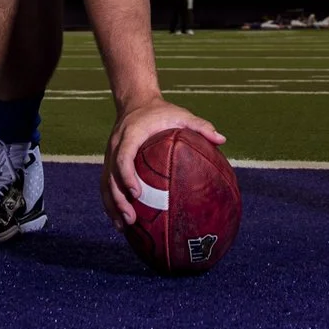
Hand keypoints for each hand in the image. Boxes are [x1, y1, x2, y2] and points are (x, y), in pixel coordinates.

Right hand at [102, 95, 223, 226]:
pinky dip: (112, 203)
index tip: (137, 193)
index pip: (123, 156)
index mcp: (130, 134)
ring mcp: (110, 155)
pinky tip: (122, 220)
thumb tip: (222, 140)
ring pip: (105, 184)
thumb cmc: (161, 111)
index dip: (127, 175)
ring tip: (124, 227)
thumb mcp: (181, 114)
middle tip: (131, 219)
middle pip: (110, 176)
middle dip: (118, 199)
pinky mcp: (110, 163)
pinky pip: (107, 185)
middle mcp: (116, 146)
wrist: (136, 102)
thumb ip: (200, 126)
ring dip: (112, 206)